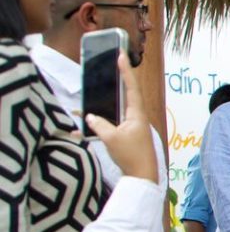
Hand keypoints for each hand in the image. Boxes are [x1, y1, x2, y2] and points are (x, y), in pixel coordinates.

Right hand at [85, 53, 156, 181]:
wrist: (142, 177)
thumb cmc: (130, 156)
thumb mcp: (111, 138)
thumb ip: (98, 125)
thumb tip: (90, 116)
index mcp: (136, 114)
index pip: (131, 87)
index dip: (125, 71)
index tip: (121, 55)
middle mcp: (136, 118)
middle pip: (126, 94)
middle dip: (118, 80)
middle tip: (111, 64)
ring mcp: (133, 126)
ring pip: (117, 108)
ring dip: (106, 101)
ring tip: (94, 90)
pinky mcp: (128, 136)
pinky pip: (113, 122)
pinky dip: (101, 121)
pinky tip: (85, 124)